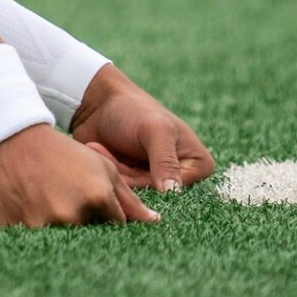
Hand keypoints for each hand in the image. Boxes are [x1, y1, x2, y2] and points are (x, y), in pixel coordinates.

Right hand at [0, 125, 157, 227]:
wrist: (9, 138)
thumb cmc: (61, 153)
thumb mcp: (101, 168)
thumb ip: (128, 199)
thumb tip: (154, 223)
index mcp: (96, 199)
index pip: (115, 229)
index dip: (106, 219)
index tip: (96, 209)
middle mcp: (71, 216)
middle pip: (87, 239)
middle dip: (83, 228)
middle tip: (68, 204)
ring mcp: (39, 224)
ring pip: (58, 243)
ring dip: (56, 230)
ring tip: (47, 204)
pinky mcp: (13, 229)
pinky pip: (28, 242)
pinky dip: (31, 231)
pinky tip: (27, 208)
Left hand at [71, 64, 214, 192]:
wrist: (99, 102)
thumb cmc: (132, 110)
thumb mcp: (154, 131)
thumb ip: (165, 161)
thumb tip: (173, 192)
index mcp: (199, 164)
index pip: (178, 190)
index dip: (150, 182)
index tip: (128, 165)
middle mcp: (182, 175)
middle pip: (154, 195)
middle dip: (128, 176)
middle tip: (108, 153)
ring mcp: (156, 180)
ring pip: (136, 194)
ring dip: (115, 172)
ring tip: (98, 146)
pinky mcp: (135, 181)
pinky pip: (122, 190)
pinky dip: (108, 172)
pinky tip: (97, 149)